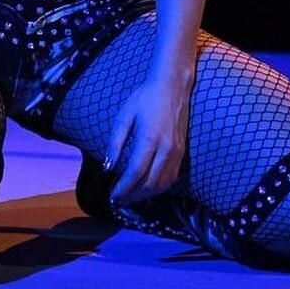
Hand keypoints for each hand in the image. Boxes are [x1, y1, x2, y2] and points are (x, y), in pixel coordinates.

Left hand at [105, 73, 192, 204]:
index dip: (123, 188)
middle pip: (150, 183)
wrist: (173, 86)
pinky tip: (147, 189)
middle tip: (118, 202)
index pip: (135, 172)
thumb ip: (115, 142)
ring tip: (130, 198)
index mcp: (149, 137)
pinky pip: (171, 178)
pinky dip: (158, 189)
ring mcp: (177, 152)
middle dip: (133, 196)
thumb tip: (106, 167)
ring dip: (145, 196)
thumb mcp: (125, 115)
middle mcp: (166, 148)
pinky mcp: (182, 153)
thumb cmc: (146, 97)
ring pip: (162, 185)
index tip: (112, 197)